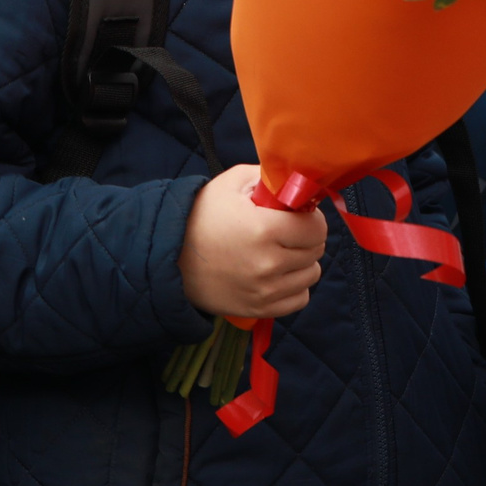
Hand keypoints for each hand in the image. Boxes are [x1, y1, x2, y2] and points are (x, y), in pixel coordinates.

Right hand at [177, 165, 326, 317]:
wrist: (170, 256)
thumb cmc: (202, 215)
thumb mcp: (232, 182)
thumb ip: (269, 176)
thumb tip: (298, 179)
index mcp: (264, 229)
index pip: (316, 228)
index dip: (311, 218)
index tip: (299, 215)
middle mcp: (268, 263)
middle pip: (316, 250)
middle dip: (306, 238)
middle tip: (288, 232)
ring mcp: (264, 290)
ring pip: (311, 275)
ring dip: (302, 262)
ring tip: (282, 252)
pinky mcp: (259, 309)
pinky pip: (300, 299)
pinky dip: (295, 287)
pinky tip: (279, 274)